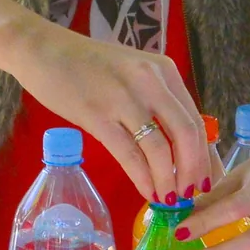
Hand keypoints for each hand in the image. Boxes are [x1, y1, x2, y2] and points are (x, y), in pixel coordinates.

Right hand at [14, 20, 217, 201]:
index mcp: (164, 71)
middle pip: (186, 134)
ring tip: (168, 199)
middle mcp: (150, 81)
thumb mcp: (133, 74)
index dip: (205, 155)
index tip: (207, 179)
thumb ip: (156, 101)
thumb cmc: (87, 65)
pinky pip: (129, 154)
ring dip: (168, 180)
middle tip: (191, 196)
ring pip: (159, 148)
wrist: (42, 49)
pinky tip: (147, 192)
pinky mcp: (97, 114)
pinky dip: (142, 178)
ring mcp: (123, 97)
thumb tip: (179, 146)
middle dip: (192, 171)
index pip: (195, 119)